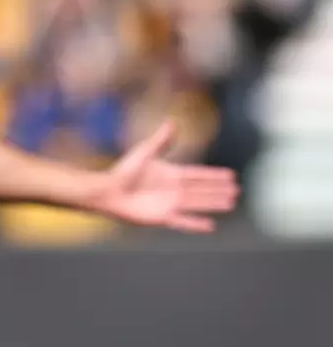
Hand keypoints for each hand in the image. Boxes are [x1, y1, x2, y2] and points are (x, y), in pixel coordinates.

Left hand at [88, 120, 240, 231]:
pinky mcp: (163, 217)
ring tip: (231, 203)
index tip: (231, 175)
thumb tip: (172, 121)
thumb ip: (161, 140)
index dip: (213, 175)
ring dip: (214, 204)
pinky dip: (197, 224)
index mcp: (170, 174)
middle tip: (237, 190)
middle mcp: (173, 189)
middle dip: (219, 190)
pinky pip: (184, 221)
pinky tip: (211, 225)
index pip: (198, 175)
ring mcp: (170, 204)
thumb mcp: (145, 153)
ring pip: (198, 204)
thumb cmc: (124, 171)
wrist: (109, 191)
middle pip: (202, 190)